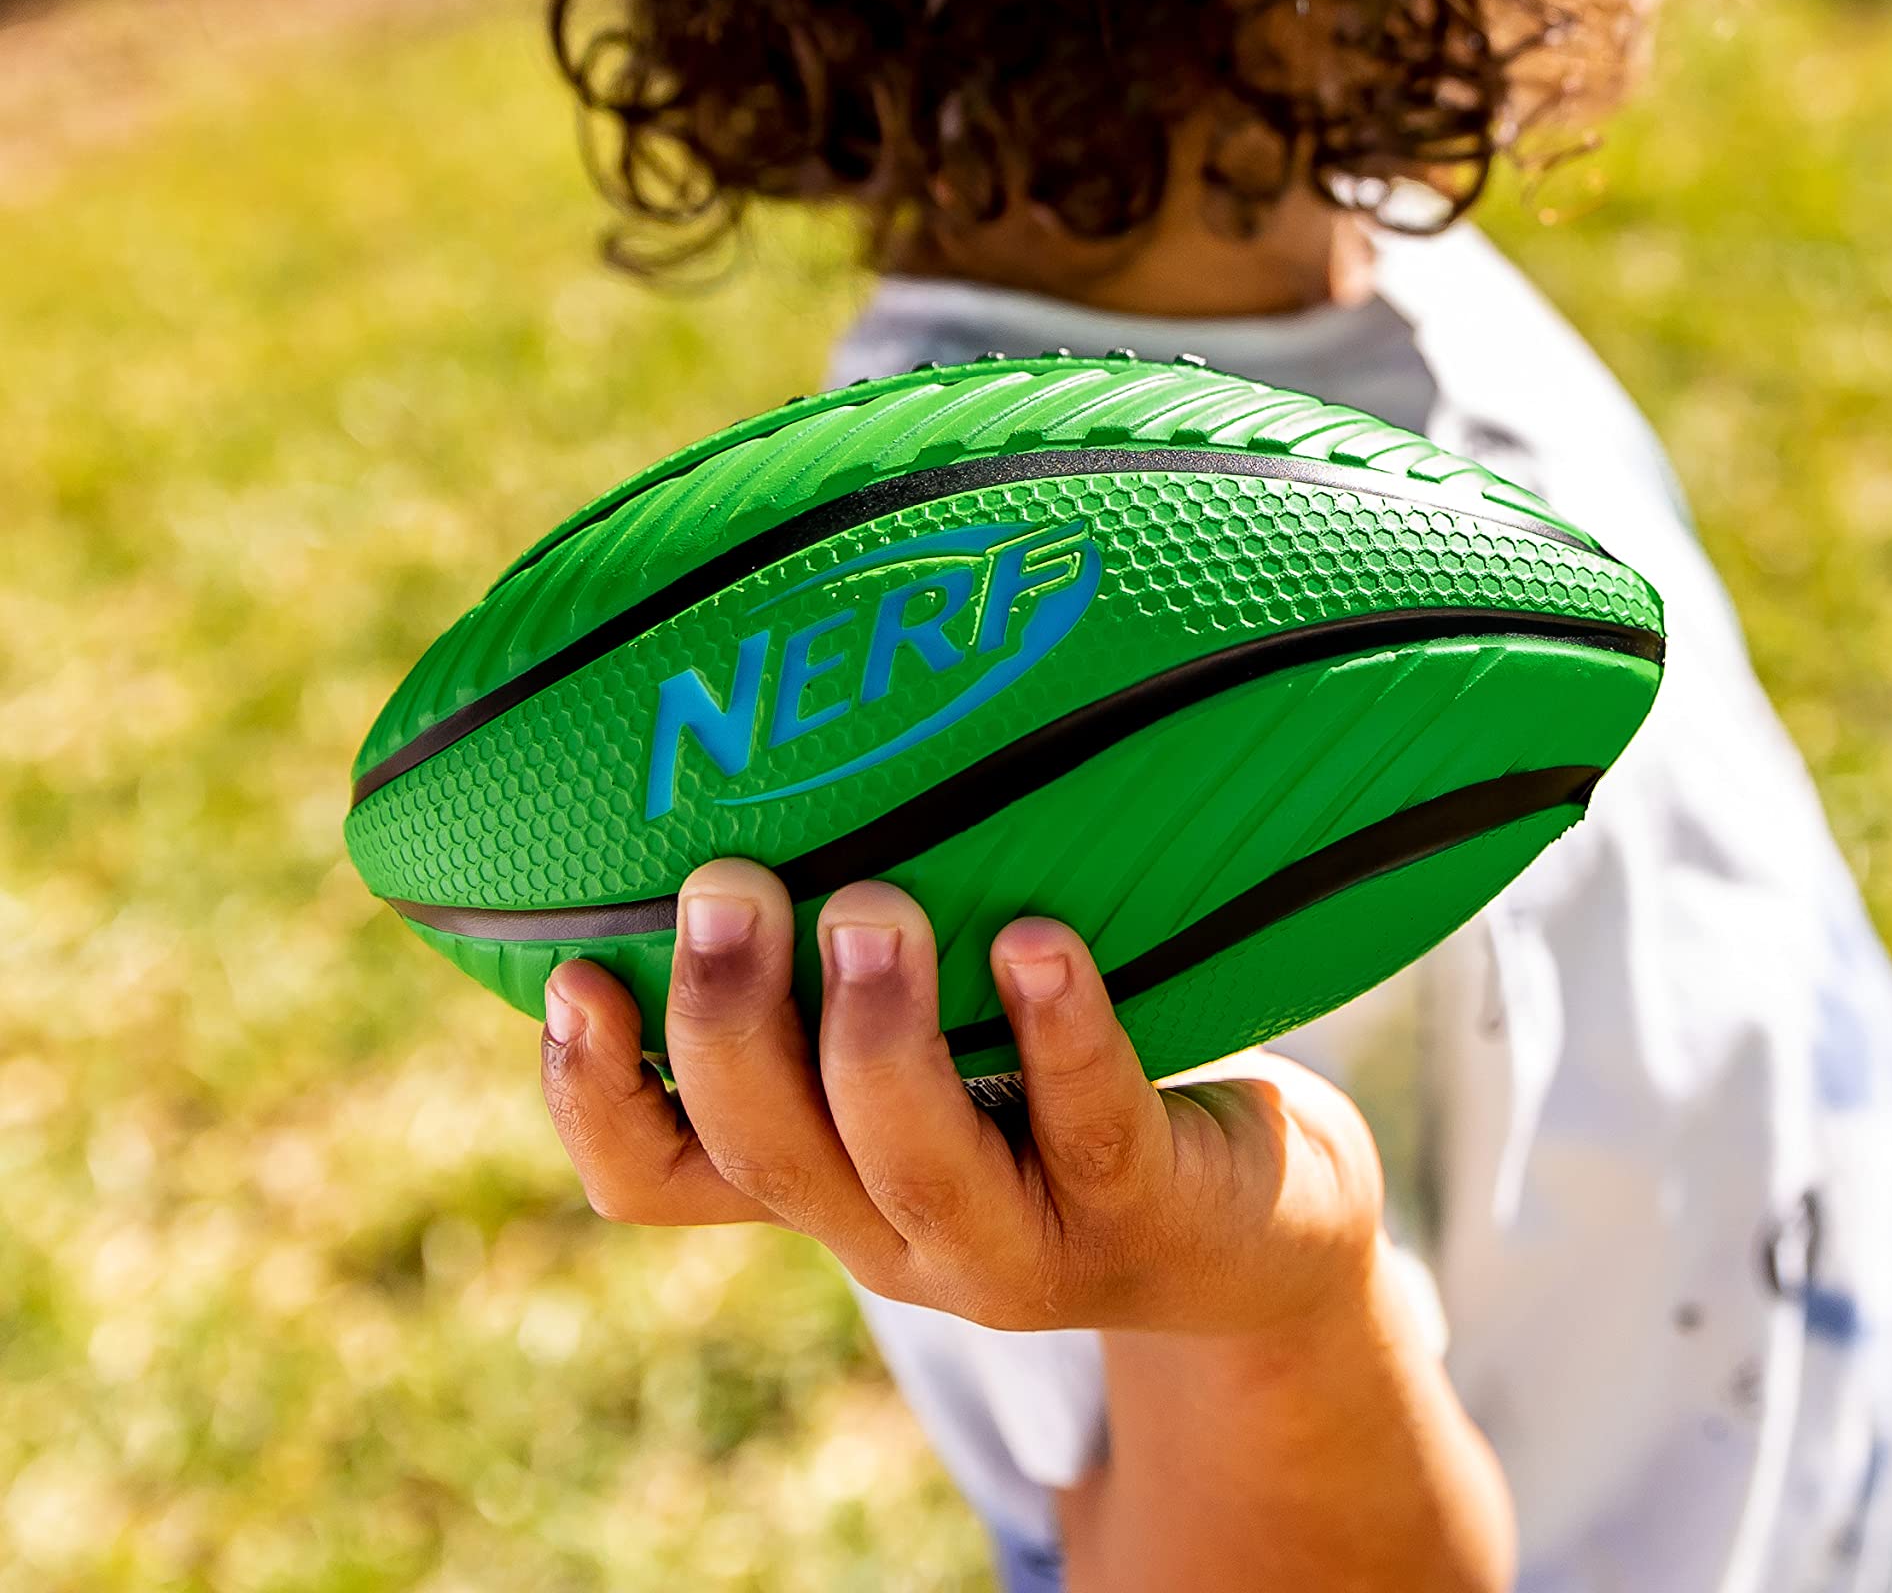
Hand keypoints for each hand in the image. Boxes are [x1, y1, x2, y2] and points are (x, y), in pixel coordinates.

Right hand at [537, 859, 1387, 1338]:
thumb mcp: (949, 1017)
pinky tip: (1041, 941)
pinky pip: (1090, 1128)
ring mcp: (1020, 1243)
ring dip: (876, 1039)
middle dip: (728, 1026)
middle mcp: (898, 1230)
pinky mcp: (1143, 1214)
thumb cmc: (1070, 1081)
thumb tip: (770, 713)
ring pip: (915, 1167)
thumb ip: (851, 933)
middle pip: (771, 1156)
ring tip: (868, 910)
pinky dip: (1059, 1035)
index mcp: (826, 1174)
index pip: (657, 1177)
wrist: (1259, 1225)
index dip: (591, 1097)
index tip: (566, 969)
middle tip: (724, 883)